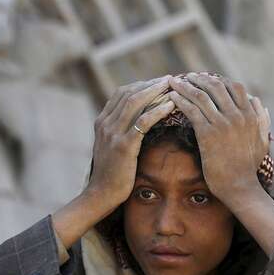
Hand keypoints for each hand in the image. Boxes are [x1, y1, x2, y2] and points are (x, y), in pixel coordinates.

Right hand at [84, 76, 176, 209]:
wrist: (101, 195)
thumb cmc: (111, 174)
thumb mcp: (111, 147)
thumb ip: (120, 132)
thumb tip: (139, 121)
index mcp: (102, 121)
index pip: (122, 93)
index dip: (142, 84)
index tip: (160, 82)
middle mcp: (105, 123)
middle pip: (129, 92)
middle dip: (151, 84)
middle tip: (171, 79)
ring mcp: (113, 134)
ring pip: (135, 102)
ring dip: (156, 91)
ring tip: (173, 86)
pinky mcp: (123, 146)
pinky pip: (142, 122)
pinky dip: (158, 110)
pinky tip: (171, 105)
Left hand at [167, 73, 270, 202]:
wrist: (240, 186)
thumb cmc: (249, 167)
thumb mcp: (262, 140)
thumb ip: (262, 119)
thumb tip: (258, 101)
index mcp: (250, 115)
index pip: (234, 87)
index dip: (219, 79)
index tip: (207, 78)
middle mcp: (237, 116)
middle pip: (216, 86)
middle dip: (200, 78)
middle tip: (188, 77)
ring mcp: (222, 124)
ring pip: (201, 95)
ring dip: (185, 86)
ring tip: (174, 82)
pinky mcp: (208, 134)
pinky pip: (191, 110)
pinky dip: (180, 100)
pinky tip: (171, 96)